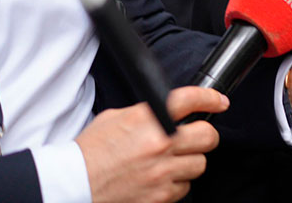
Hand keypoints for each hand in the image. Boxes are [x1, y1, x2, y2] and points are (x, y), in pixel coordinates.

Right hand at [77, 86, 226, 202]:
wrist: (72, 185)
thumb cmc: (89, 153)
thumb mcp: (115, 118)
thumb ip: (146, 113)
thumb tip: (169, 111)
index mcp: (148, 119)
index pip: (190, 100)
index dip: (210, 98)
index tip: (219, 102)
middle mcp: (159, 143)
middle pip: (208, 136)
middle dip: (204, 136)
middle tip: (195, 138)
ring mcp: (161, 172)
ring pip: (200, 164)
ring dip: (188, 163)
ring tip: (169, 163)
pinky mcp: (160, 196)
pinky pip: (184, 188)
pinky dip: (175, 184)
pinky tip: (159, 180)